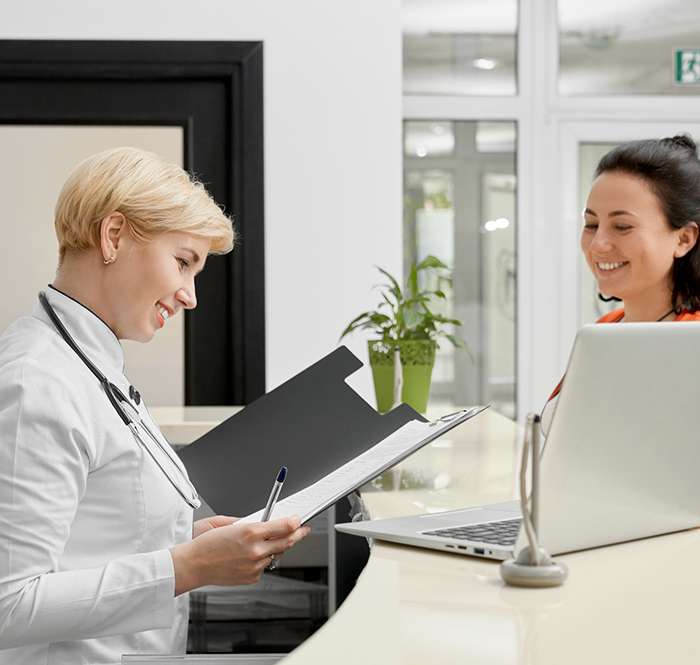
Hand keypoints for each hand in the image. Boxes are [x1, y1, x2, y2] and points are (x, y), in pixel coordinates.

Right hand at [170, 515, 310, 595]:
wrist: (192, 565)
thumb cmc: (206, 543)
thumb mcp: (228, 523)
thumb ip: (250, 522)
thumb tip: (265, 522)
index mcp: (251, 532)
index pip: (285, 526)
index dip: (296, 522)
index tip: (299, 519)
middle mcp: (256, 549)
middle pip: (288, 541)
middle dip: (299, 534)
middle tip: (304, 530)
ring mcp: (255, 565)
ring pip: (276, 555)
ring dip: (277, 548)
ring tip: (271, 542)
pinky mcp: (251, 577)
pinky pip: (264, 567)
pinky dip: (262, 560)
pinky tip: (251, 556)